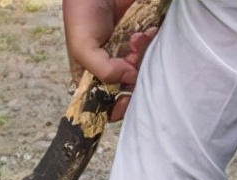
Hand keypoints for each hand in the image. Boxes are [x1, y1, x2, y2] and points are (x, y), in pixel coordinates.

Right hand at [63, 0, 157, 120]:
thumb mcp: (83, 48)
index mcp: (92, 76)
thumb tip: (130, 79)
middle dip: (133, 77)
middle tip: (130, 58)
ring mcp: (129, 54)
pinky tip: (144, 31)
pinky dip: (151, 42)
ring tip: (135, 38)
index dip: (117, 108)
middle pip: (131, 89)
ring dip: (142, 55)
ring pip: (145, 70)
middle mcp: (112, 68)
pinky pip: (154, 51)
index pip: (106, 104)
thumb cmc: (82, 14)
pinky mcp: (142, 40)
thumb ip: (103, 71)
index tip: (125, 99)